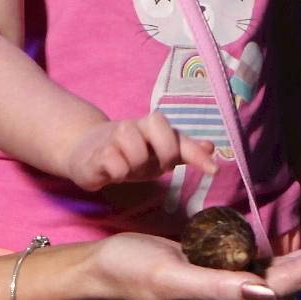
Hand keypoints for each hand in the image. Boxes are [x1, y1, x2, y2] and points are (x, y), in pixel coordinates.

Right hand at [58, 112, 216, 194]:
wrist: (86, 152)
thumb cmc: (129, 154)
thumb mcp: (159, 154)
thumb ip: (184, 150)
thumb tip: (211, 146)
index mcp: (153, 126)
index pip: (178, 134)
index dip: (196, 152)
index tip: (213, 170)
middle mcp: (135, 126)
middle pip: (160, 131)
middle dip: (164, 154)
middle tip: (156, 166)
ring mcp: (114, 137)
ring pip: (136, 151)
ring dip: (136, 166)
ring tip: (128, 168)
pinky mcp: (96, 154)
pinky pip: (116, 165)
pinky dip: (118, 173)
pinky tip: (112, 172)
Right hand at [76, 211, 300, 299]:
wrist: (102, 272)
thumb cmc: (131, 270)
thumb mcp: (170, 276)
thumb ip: (216, 286)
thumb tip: (263, 292)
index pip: (294, 277)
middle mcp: (242, 299)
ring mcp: (236, 286)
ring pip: (293, 266)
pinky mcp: (226, 271)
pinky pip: (273, 260)